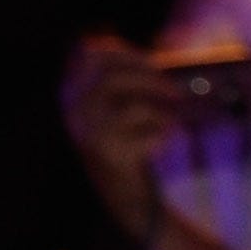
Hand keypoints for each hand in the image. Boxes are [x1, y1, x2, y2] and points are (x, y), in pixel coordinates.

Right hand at [61, 37, 185, 238]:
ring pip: (135, 108)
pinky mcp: (112, 155)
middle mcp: (76, 112)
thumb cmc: (126, 144)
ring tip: (169, 125)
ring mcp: (91, 134)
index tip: (153, 60)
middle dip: (150, 79)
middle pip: (112, 78)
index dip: (125, 54)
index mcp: (74, 94)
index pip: (93, 58)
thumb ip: (129, 84)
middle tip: (175, 90)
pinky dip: (164, 137)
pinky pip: (150, 135)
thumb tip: (160, 59)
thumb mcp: (117, 109)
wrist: (122, 195)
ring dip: (162, 114)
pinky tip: (159, 146)